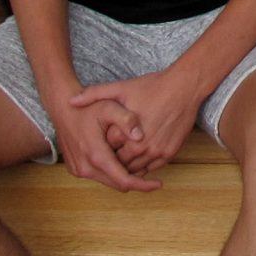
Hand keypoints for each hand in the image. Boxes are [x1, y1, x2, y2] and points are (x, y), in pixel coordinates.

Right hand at [48, 90, 158, 192]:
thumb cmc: (88, 107)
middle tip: (154, 178)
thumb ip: (126, 120)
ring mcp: (79, 170)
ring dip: (123, 176)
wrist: (62, 109)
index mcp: (96, 155)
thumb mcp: (109, 107)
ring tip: (140, 165)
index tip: (159, 185)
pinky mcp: (76, 169)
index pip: (123, 180)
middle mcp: (85, 168)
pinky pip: (99, 176)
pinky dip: (112, 172)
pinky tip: (122, 161)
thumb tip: (140, 136)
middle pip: (117, 184)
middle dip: (136, 182)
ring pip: (108, 181)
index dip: (143, 185)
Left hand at [69, 67, 210, 175]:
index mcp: (125, 133)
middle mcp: (140, 146)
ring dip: (129, 165)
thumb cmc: (153, 87)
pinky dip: (144, 165)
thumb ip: (94, 94)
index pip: (107, 150)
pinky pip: (152, 167)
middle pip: (120, 163)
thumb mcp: (121, 88)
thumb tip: (71, 102)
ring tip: (124, 155)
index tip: (102, 141)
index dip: (103, 146)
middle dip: (114, 159)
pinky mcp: (169, 153)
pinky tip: (140, 155)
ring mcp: (156, 151)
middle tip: (111, 152)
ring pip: (136, 169)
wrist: (184, 87)